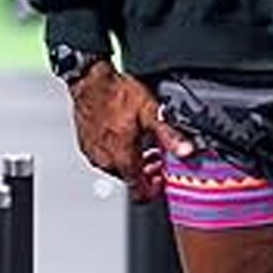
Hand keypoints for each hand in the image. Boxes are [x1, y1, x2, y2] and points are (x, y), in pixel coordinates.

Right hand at [69, 60, 194, 202]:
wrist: (90, 80)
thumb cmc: (117, 94)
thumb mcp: (151, 113)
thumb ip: (169, 135)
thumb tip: (187, 151)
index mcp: (122, 158)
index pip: (140, 193)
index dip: (156, 189)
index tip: (164, 177)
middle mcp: (105, 161)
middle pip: (131, 180)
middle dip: (148, 172)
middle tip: (159, 156)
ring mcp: (94, 154)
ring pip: (118, 169)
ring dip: (134, 161)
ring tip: (146, 144)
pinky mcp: (86, 145)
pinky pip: (105, 157)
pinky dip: (119, 153)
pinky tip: (128, 136)